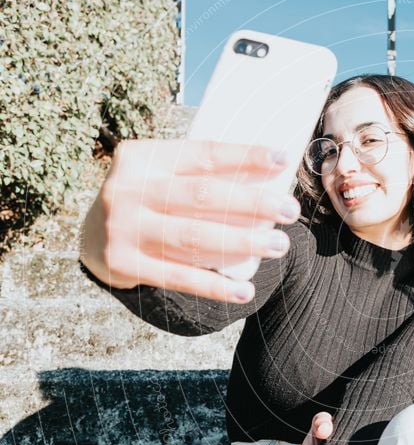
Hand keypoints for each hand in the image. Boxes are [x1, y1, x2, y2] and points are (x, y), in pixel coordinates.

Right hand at [80, 139, 299, 302]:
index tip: (281, 160)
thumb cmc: (148, 202)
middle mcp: (128, 191)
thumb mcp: (162, 177)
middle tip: (290, 210)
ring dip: (243, 242)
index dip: (243, 156)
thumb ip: (201, 175)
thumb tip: (268, 177)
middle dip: (252, 202)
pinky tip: (245, 291)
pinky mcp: (125, 265)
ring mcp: (124, 229)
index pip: (201, 154)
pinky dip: (215, 286)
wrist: (92, 238)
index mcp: (141, 159)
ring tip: (280, 245)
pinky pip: (180, 277)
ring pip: (194, 237)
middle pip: (202, 196)